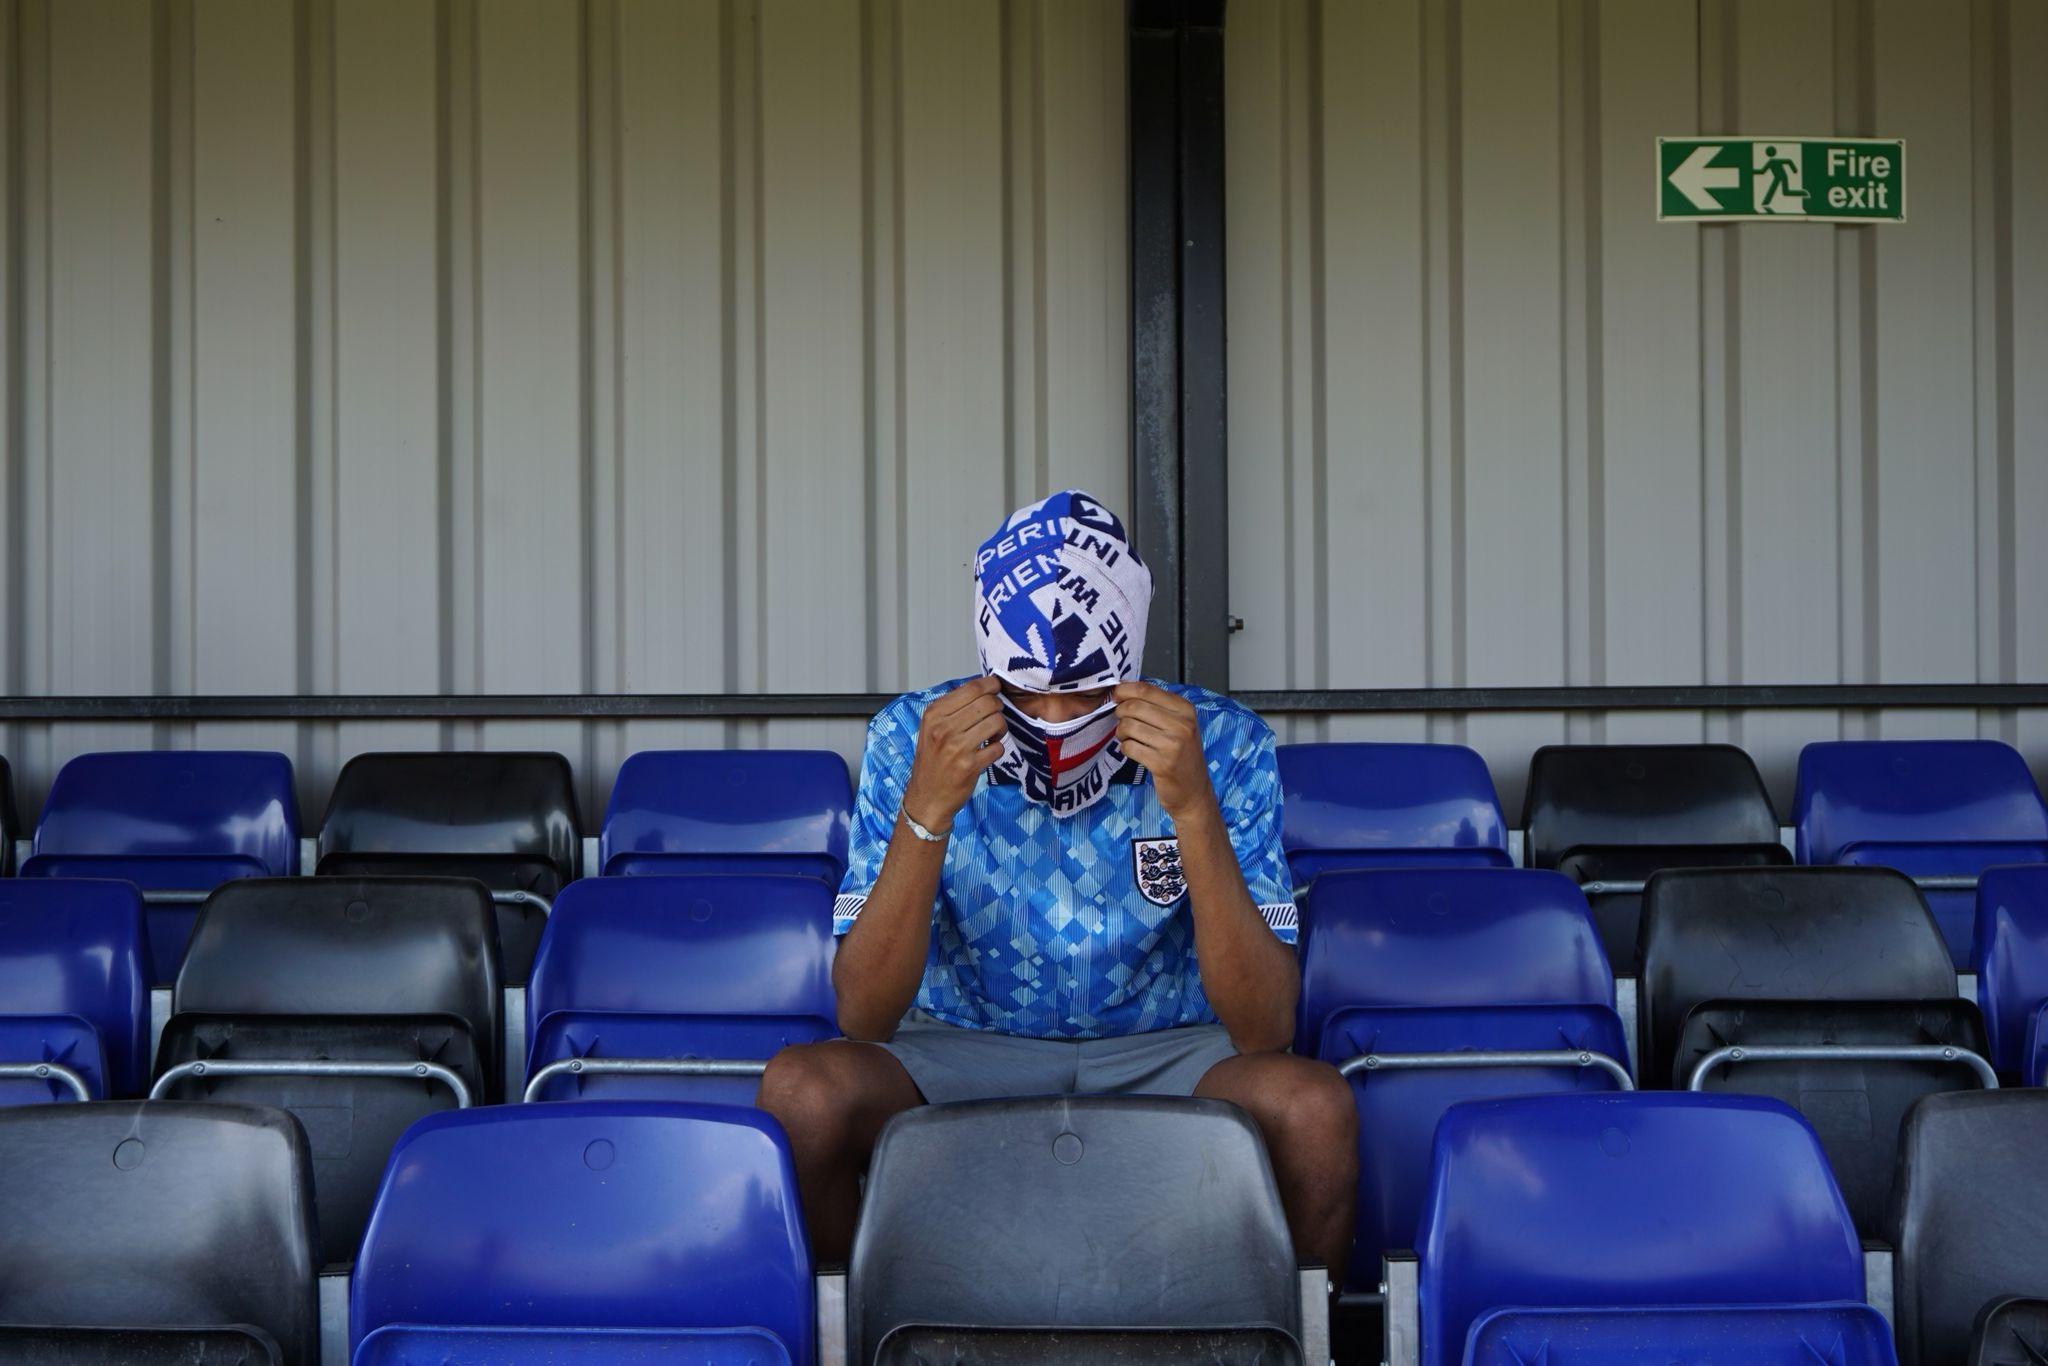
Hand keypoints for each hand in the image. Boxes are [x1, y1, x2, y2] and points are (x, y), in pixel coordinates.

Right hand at [902, 676, 1005, 826]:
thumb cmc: (932, 762)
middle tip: (994, 717)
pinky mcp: (970, 765)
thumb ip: (952, 707)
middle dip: (998, 708)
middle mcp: (943, 728)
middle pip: (988, 702)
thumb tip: (982, 687)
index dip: (991, 685)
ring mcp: (956, 747)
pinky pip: (998, 747)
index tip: (995, 688)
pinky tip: (988, 752)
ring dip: (1000, 728)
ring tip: (992, 735)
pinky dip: (998, 748)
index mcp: (934, 714)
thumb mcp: (932, 728)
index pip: (972, 688)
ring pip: (996, 722)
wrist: (927, 797)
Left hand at [1113, 682, 1214, 822]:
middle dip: (1120, 712)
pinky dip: (1125, 748)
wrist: (1193, 791)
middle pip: (1134, 706)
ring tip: (1128, 737)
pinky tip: (1133, 751)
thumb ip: (1156, 705)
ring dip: (1121, 732)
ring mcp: (1173, 745)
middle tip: (1122, 721)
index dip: (1125, 690)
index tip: (1117, 695)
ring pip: (1129, 726)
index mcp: (1185, 710)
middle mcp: (1182, 725)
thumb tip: (1124, 688)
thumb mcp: (1179, 725)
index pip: (1147, 690)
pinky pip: (1129, 747)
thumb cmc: (1183, 756)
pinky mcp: (1162, 764)